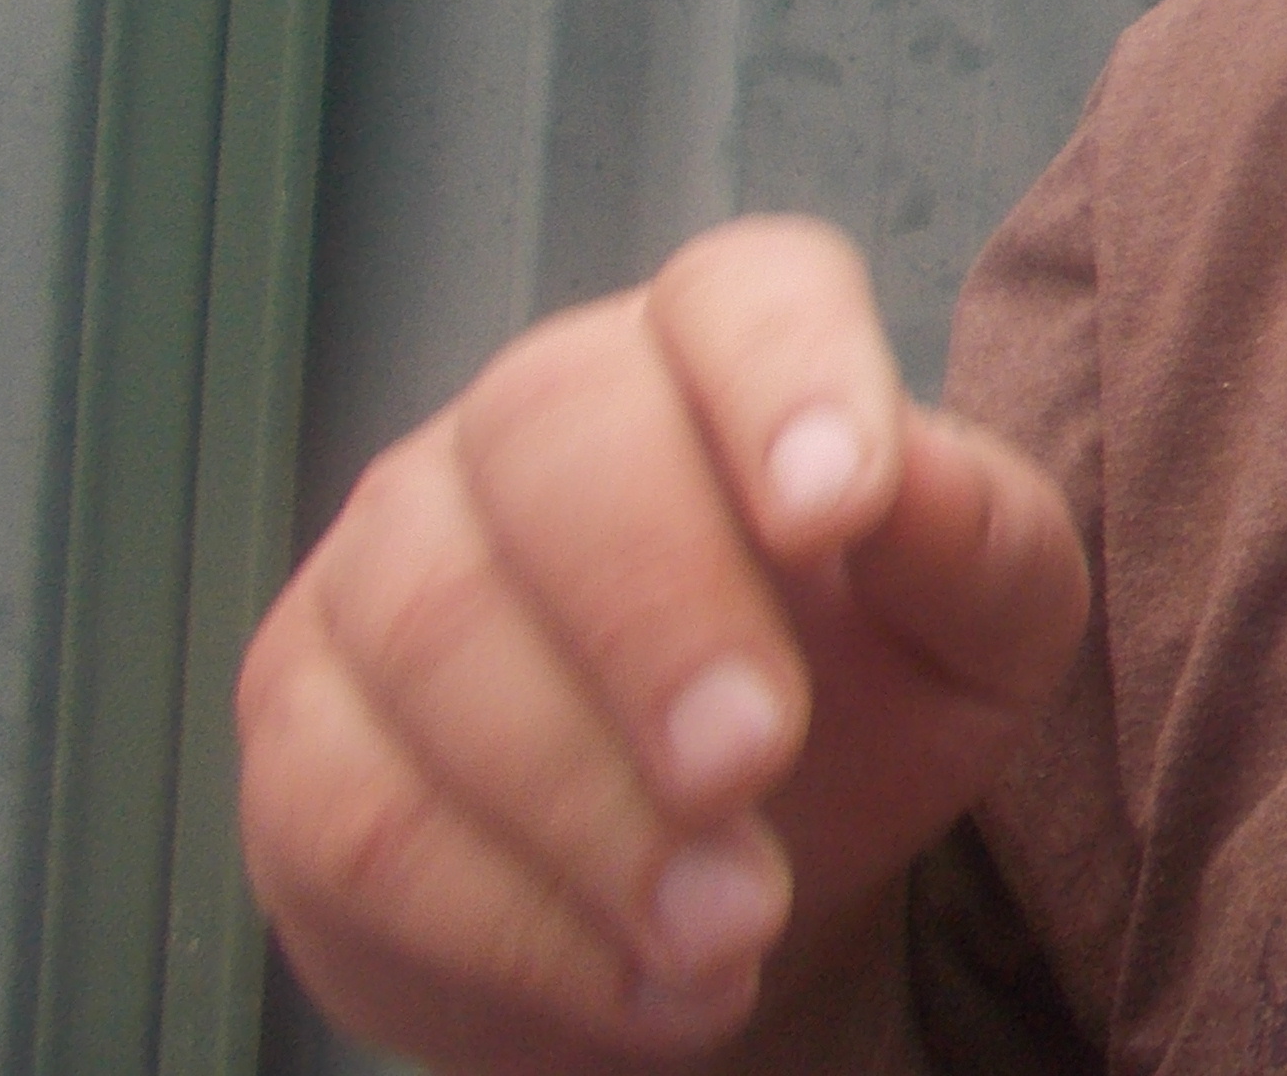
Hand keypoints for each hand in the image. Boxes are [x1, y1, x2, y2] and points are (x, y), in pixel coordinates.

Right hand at [237, 217, 1088, 1071]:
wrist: (725, 875)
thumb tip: (900, 479)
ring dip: (588, 808)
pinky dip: (509, 922)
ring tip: (728, 930)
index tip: (837, 513)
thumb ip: (976, 541)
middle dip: (655, 616)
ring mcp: (392, 557)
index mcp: (722, 350)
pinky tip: (642, 990)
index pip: (738, 296)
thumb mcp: (983, 633)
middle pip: (553, 441)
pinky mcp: (304, 723)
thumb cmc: (872, 698)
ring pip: (436, 634)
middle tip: (753, 769)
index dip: (783, 382)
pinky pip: (357, 811)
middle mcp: (537, 415)